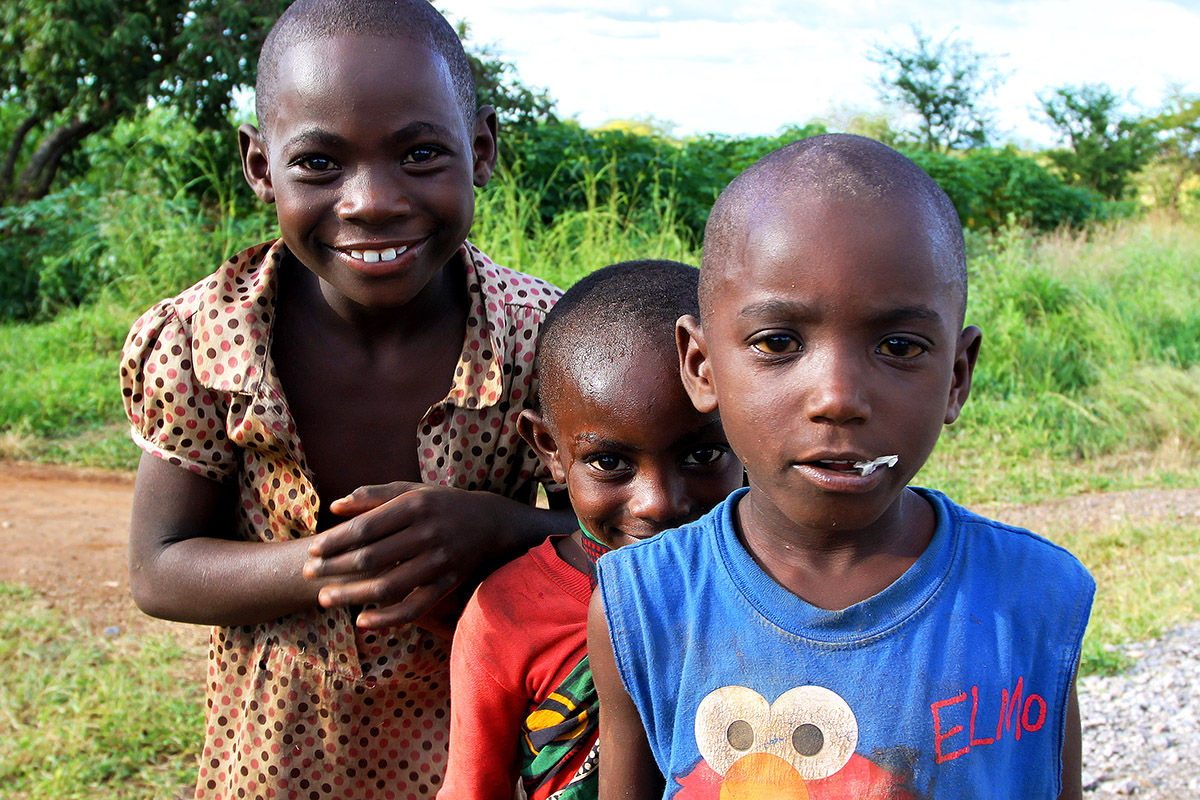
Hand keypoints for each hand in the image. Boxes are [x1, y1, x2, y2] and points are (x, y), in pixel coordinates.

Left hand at [303, 482, 526, 628]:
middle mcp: (428, 533)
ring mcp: (439, 561)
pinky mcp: (447, 584)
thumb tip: (334, 506)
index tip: (313, 550)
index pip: (366, 528)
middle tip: (308, 574)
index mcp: (415, 506)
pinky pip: (414, 607)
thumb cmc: (442, 504)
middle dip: (335, 568)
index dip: (336, 541)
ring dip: (352, 595)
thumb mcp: (412, 491)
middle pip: (372, 557)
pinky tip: (363, 622)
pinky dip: (387, 619)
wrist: (491, 523)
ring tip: (324, 599)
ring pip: (388, 586)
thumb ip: (374, 496)